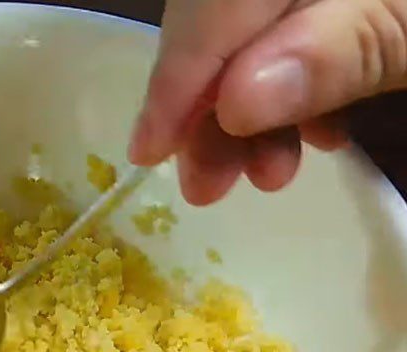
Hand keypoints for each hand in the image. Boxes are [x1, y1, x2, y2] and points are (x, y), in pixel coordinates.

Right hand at [129, 0, 406, 204]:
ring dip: (253, 115)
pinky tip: (316, 133)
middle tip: (208, 188)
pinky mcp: (349, 3)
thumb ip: (339, 51)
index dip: (178, 78)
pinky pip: (297, 36)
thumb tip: (237, 104)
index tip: (148, 151)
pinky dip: (296, 93)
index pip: (216, 1)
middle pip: (225, 23)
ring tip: (272, 174)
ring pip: (257, 39)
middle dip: (213, 110)